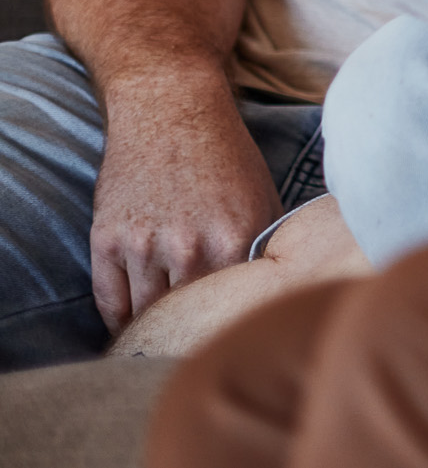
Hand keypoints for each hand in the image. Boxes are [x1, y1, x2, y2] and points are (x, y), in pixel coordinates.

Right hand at [87, 71, 281, 332]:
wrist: (171, 110)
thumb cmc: (225, 156)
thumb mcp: (263, 198)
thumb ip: (267, 249)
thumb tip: (279, 291)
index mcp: (235, 241)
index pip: (232, 309)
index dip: (230, 330)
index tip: (231, 349)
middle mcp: (189, 248)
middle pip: (187, 318)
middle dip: (190, 337)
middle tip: (193, 357)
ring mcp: (144, 245)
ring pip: (146, 315)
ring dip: (151, 334)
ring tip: (159, 349)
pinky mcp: (108, 240)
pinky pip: (110, 301)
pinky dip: (119, 322)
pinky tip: (131, 331)